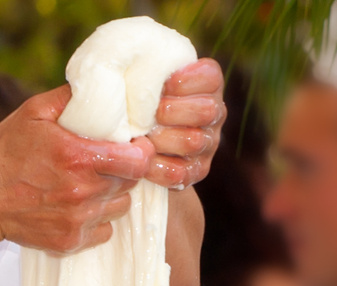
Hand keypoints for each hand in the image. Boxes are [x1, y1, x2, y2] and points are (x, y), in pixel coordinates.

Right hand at [0, 87, 151, 254]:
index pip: (139, 161)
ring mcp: (77, 221)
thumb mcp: (33, 112)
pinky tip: (75, 206)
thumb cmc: (4, 153)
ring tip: (87, 184)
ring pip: (119, 207)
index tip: (131, 146)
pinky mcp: (70, 242)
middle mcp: (82, 192)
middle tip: (102, 162)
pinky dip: (95, 219)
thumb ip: (72, 97)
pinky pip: (103, 230)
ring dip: (111, 195)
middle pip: (131, 183)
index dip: (141, 152)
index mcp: (78, 157)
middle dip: (123, 170)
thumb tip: (104, 83)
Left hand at [143, 58, 225, 190]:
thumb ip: (144, 71)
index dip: (187, 80)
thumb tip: (122, 61)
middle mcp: (214, 113)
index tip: (165, 84)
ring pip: (193, 141)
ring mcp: (208, 143)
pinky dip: (157, 168)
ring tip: (141, 137)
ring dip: (162, 139)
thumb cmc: (136, 100)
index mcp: (207, 85)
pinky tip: (142, 160)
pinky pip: (180, 172)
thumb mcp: (143, 79)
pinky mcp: (197, 170)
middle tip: (151, 114)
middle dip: (173, 111)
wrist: (137, 143)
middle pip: (207, 110)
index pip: (210, 76)